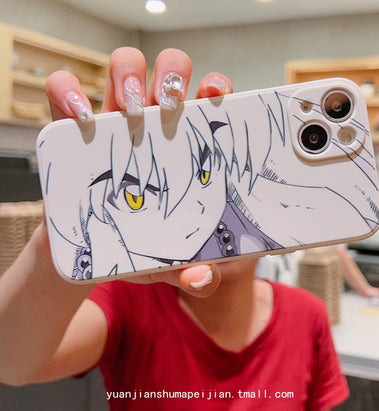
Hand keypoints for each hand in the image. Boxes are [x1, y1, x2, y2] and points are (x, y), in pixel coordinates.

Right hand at [44, 47, 232, 296]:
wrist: (93, 253)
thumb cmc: (140, 247)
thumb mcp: (170, 261)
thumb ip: (192, 271)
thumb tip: (202, 279)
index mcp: (185, 147)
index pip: (208, 100)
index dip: (216, 87)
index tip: (216, 97)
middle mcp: (153, 125)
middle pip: (169, 69)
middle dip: (172, 74)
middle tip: (169, 110)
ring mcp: (114, 122)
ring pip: (124, 66)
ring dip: (128, 75)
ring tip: (131, 113)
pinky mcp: (74, 129)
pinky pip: (64, 91)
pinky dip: (67, 92)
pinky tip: (79, 117)